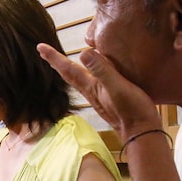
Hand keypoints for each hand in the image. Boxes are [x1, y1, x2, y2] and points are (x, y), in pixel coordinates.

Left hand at [38, 44, 161, 138]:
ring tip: (63, 61)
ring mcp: (99, 97)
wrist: (141, 134)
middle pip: (69, 75)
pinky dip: (86, 74)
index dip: (54, 57)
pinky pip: (91, 82)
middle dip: (57, 62)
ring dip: (69, 69)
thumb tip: (84, 52)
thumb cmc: (131, 111)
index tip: (40, 47)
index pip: (68, 69)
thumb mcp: (117, 87)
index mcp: (90, 87)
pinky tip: (92, 74)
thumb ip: (102, 71)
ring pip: (79, 79)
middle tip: (44, 52)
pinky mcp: (109, 100)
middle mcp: (91, 92)